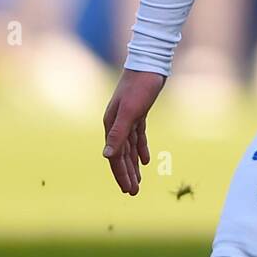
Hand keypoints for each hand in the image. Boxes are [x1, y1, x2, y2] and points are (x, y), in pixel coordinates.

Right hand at [102, 69, 166, 194]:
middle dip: (126, 174)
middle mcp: (115, 123)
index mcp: (111, 125)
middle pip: (120, 155)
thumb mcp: (130, 112)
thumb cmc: (140, 87)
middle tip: (133, 192)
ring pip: (128, 148)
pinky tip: (145, 161)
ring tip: (138, 182)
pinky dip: (140, 149)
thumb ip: (118, 134)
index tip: (129, 191)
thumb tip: (107, 156)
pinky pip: (137, 137)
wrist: (149, 64)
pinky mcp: (138, 113)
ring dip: (132, 165)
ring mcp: (126, 118)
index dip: (121, 175)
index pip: (114, 157)